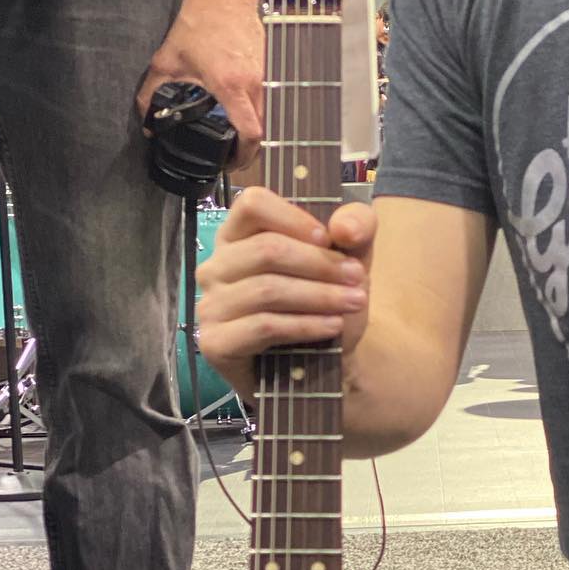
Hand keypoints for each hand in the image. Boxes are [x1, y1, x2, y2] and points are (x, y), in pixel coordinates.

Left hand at [136, 0, 263, 168]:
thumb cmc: (199, 23)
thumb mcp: (167, 59)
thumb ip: (153, 93)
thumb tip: (147, 124)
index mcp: (230, 86)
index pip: (250, 133)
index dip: (243, 156)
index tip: (230, 163)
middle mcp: (252, 84)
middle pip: (261, 132)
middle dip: (248, 150)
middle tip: (230, 157)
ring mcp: (263, 77)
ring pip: (264, 117)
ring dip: (251, 133)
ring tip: (233, 138)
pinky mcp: (266, 69)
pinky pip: (263, 100)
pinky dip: (253, 113)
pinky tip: (237, 112)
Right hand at [197, 187, 373, 399]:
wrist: (324, 365)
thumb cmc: (324, 304)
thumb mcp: (350, 260)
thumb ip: (356, 229)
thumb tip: (346, 227)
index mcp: (237, 236)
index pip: (252, 204)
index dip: (294, 218)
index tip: (329, 239)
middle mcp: (216, 267)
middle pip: (266, 250)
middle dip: (320, 264)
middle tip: (357, 279)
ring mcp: (210, 306)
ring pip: (267, 289)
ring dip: (319, 295)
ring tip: (354, 303)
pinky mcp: (216, 343)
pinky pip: (263, 326)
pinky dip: (304, 325)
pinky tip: (332, 326)